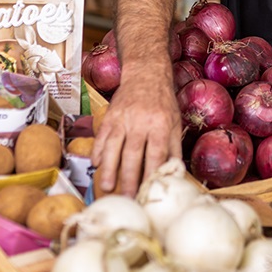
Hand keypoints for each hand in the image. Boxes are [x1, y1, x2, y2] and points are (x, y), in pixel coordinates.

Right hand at [92, 75, 181, 196]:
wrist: (146, 73)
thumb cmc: (163, 102)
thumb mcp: (175, 122)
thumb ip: (174, 148)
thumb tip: (175, 172)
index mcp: (160, 125)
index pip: (155, 155)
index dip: (151, 175)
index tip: (148, 193)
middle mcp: (140, 122)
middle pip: (133, 154)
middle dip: (129, 178)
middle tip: (127, 197)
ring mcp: (123, 119)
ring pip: (113, 146)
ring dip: (109, 168)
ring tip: (106, 186)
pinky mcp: (110, 115)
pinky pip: (102, 135)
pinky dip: (97, 150)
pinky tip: (95, 164)